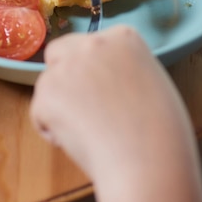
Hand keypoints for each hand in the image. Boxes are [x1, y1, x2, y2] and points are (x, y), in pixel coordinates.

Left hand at [30, 25, 201, 201]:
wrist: (148, 164)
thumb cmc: (162, 135)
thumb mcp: (153, 83)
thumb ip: (125, 71)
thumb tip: (107, 80)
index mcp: (124, 37)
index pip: (93, 43)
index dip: (94, 69)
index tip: (104, 91)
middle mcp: (93, 43)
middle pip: (60, 51)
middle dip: (65, 75)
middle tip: (82, 107)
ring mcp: (68, 65)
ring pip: (48, 83)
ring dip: (59, 104)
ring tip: (89, 132)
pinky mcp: (47, 92)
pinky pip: (39, 111)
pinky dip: (51, 130)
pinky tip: (79, 142)